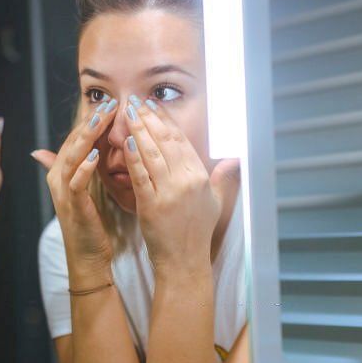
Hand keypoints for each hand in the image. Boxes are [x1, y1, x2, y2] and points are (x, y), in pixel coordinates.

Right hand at [32, 98, 118, 274]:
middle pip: (72, 142)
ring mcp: (63, 192)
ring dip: (87, 137)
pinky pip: (76, 183)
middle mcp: (58, 177)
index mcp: (62, 171)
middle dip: (90, 121)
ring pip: (72, 157)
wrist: (88, 257)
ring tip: (101, 119)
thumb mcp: (86, 189)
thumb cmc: (91, 223)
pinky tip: (96, 156)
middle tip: (109, 102)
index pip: (76, 137)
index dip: (92, 119)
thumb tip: (70, 146)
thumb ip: (82, 166)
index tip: (111, 102)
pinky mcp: (72, 207)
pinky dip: (85, 168)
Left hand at [121, 96, 239, 273]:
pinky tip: (125, 141)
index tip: (154, 105)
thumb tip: (236, 158)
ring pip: (152, 154)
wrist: (184, 261)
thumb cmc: (198, 232)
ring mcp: (168, 193)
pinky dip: (133, 157)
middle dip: (149, 118)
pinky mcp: (151, 205)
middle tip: (136, 101)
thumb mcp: (216, 202)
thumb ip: (223, 177)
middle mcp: (186, 181)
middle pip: (166, 142)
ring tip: (128, 113)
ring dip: (139, 130)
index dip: (166, 121)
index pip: (181, 141)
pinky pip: (140, 175)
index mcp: (201, 177)